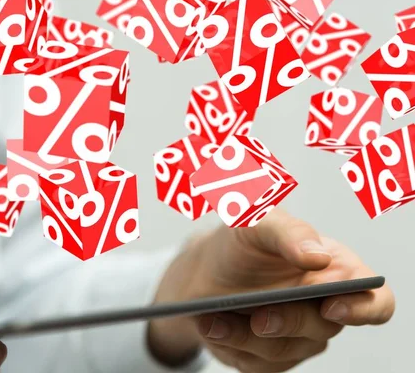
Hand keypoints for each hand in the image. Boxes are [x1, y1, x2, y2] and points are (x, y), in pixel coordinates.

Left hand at [148, 209, 394, 372]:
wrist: (205, 268)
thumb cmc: (242, 243)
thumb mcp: (259, 221)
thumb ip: (290, 231)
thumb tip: (318, 257)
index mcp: (337, 271)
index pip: (375, 300)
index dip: (364, 308)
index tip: (333, 305)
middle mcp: (324, 309)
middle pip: (322, 329)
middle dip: (287, 321)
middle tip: (259, 317)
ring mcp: (298, 338)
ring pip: (281, 350)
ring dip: (244, 335)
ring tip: (213, 319)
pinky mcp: (269, 358)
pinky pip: (255, 363)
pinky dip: (229, 343)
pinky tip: (210, 324)